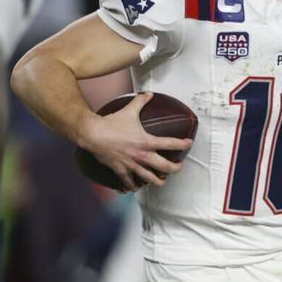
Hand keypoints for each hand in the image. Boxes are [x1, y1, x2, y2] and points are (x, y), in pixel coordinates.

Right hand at [77, 92, 191, 190]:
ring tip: (161, 181)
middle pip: (165, 167)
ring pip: (150, 179)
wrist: (93, 134)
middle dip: (175, 169)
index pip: (171, 144)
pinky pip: (129, 182)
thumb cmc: (111, 123)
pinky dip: (133, 186)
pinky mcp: (120, 170)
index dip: (183, 144)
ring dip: (158, 181)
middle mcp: (142, 155)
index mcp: (147, 141)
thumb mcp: (129, 111)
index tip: (189, 143)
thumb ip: (141, 102)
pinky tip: (136, 187)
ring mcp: (132, 164)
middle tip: (178, 167)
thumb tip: (149, 94)